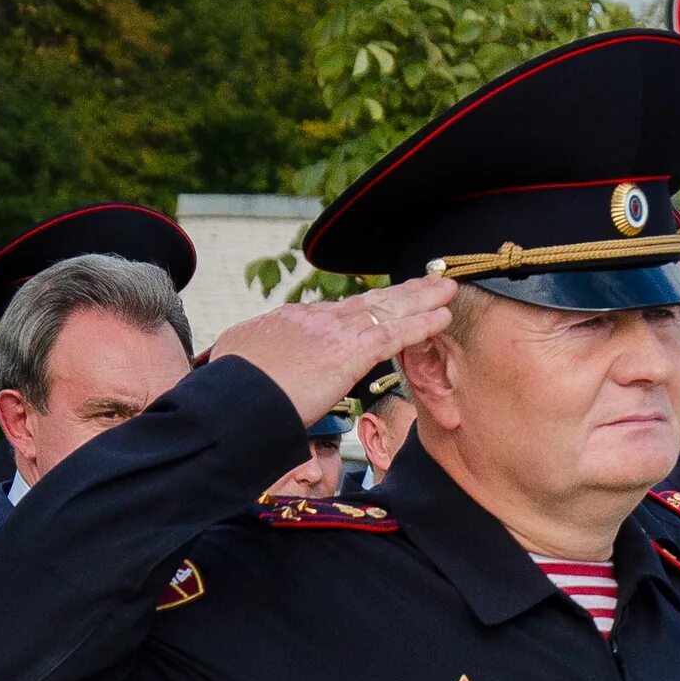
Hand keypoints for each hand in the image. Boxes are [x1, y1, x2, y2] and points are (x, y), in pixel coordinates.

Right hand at [209, 277, 455, 431]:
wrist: (234, 398)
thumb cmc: (233, 391)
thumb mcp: (239, 362)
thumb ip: (259, 358)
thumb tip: (257, 365)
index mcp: (290, 321)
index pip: (336, 312)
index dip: (365, 308)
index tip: (383, 303)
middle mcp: (315, 317)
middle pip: (367, 301)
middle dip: (400, 292)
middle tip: (426, 282)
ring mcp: (334, 331)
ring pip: (387, 309)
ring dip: (421, 299)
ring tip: (446, 289)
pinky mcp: (351, 352)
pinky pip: (395, 334)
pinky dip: (422, 324)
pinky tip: (443, 317)